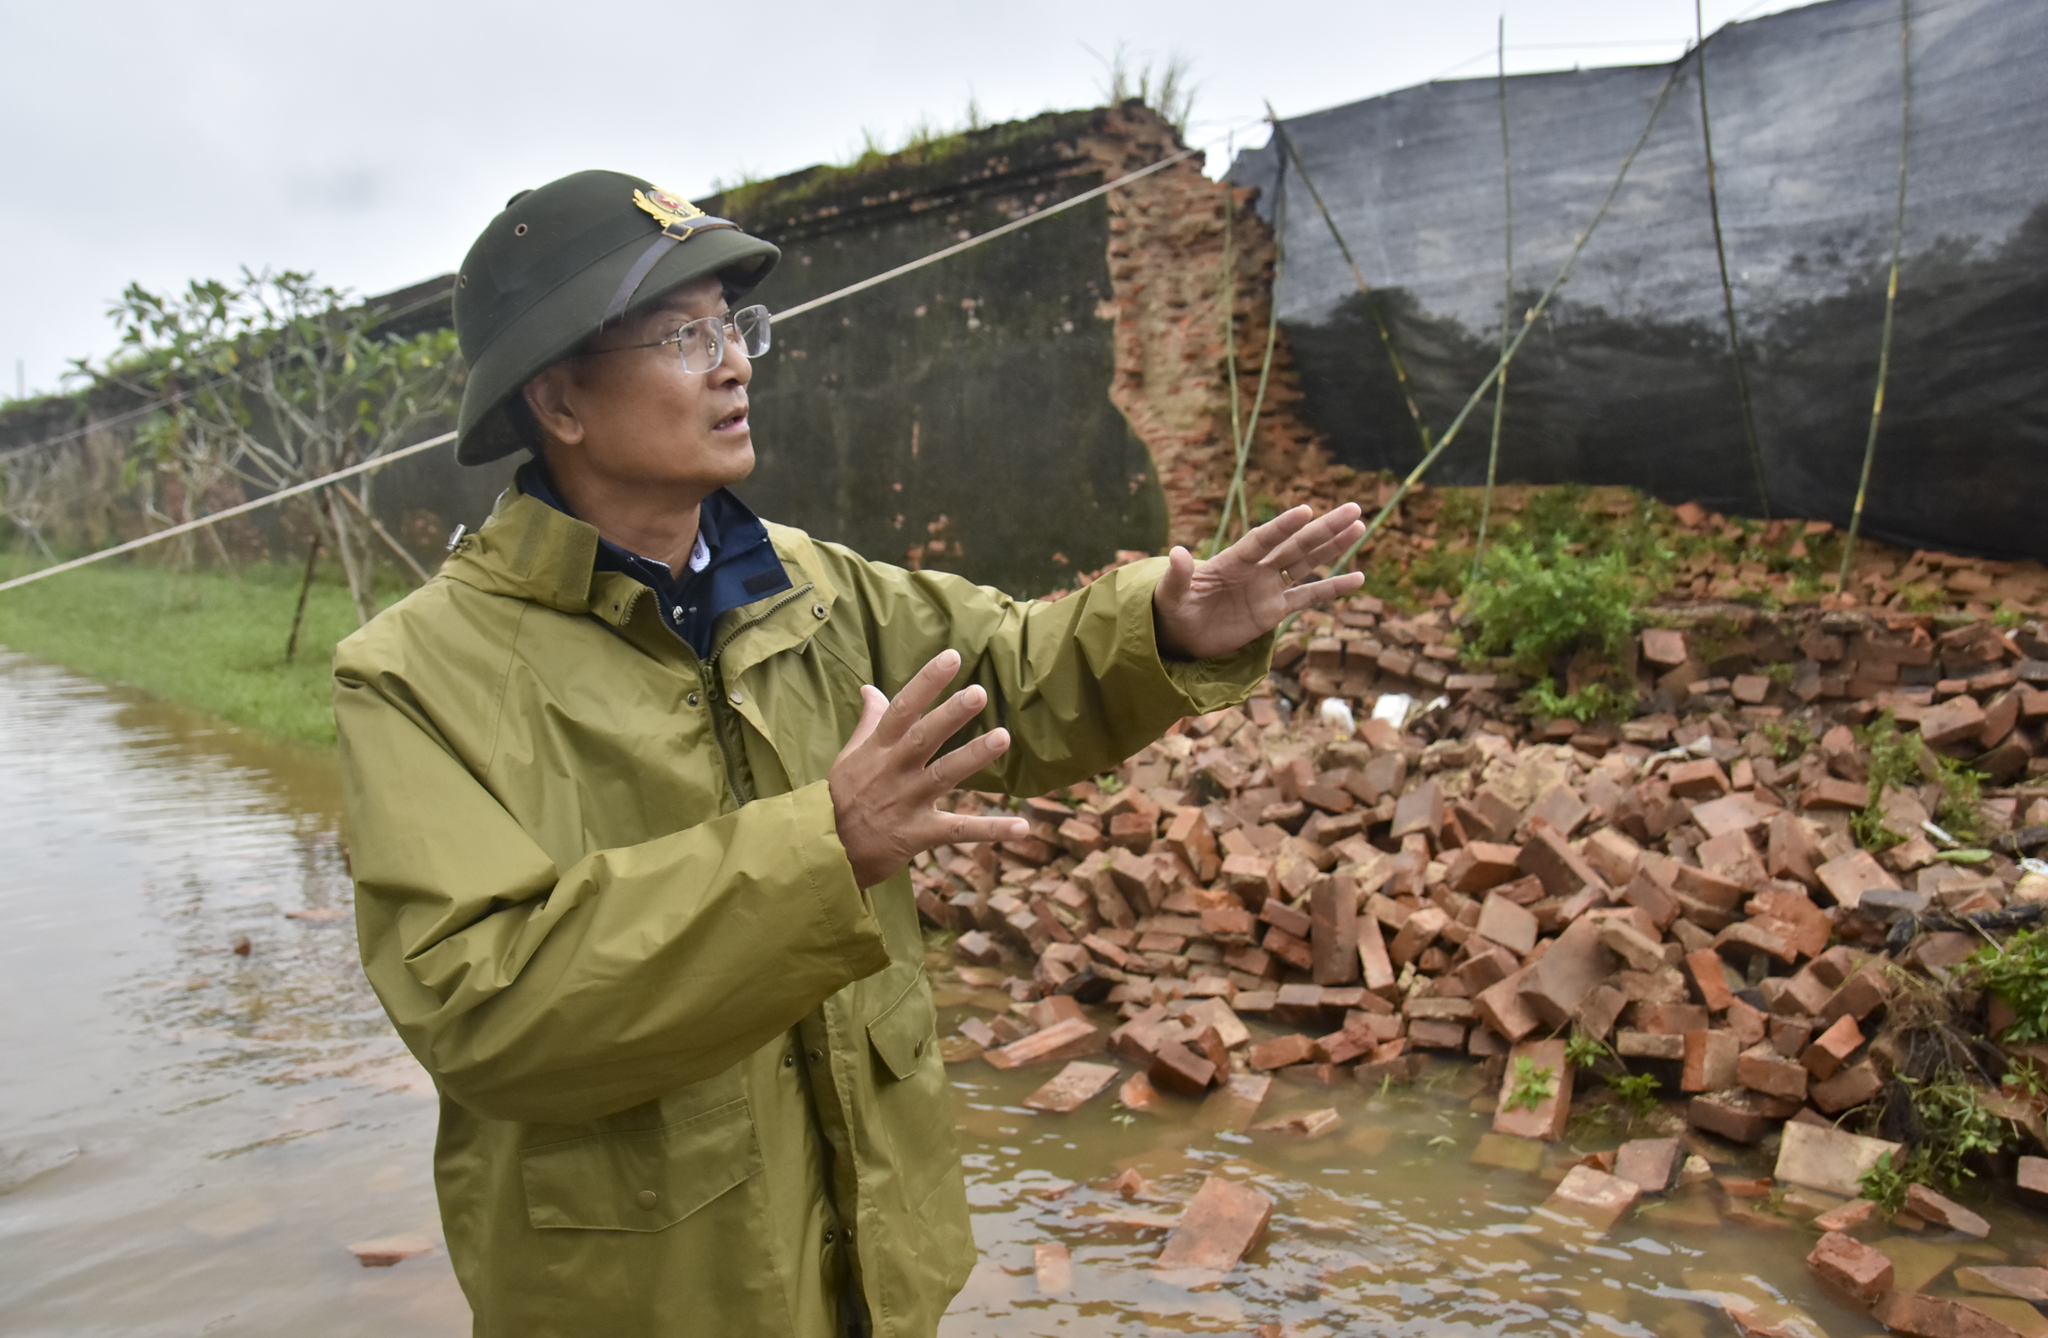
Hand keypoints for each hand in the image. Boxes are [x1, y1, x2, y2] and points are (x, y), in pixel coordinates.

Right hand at [828, 649, 1030, 888]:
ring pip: (943, 775)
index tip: (951, 657)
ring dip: (973, 756)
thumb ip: (869, 722)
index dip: (926, 682)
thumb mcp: (849, 756)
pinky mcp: (918, 834)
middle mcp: (893, 771)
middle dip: (950, 714)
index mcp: (878, 749)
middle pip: (923, 737)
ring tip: (1002, 737)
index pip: (902, 708)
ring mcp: (906, 802)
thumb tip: (869, 687)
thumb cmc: (842, 798)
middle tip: (979, 692)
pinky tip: (1022, 826)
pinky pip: (959, 831)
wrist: (827, 852)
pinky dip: (991, 830)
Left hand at [1152, 503, 1367, 660]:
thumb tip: (1178, 552)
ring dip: (1333, 547)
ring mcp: (1268, 587)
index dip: (1282, 526)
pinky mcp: (1275, 609)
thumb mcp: (1171, 594)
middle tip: (1353, 509)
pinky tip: (1358, 579)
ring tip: (1359, 527)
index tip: (1306, 511)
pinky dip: (1332, 588)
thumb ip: (1179, 575)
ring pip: (1307, 563)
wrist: (1182, 634)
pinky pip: (1308, 596)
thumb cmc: (1174, 609)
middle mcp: (1256, 568)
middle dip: (1323, 528)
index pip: (1263, 539)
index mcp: (1233, 560)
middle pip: (1295, 544)